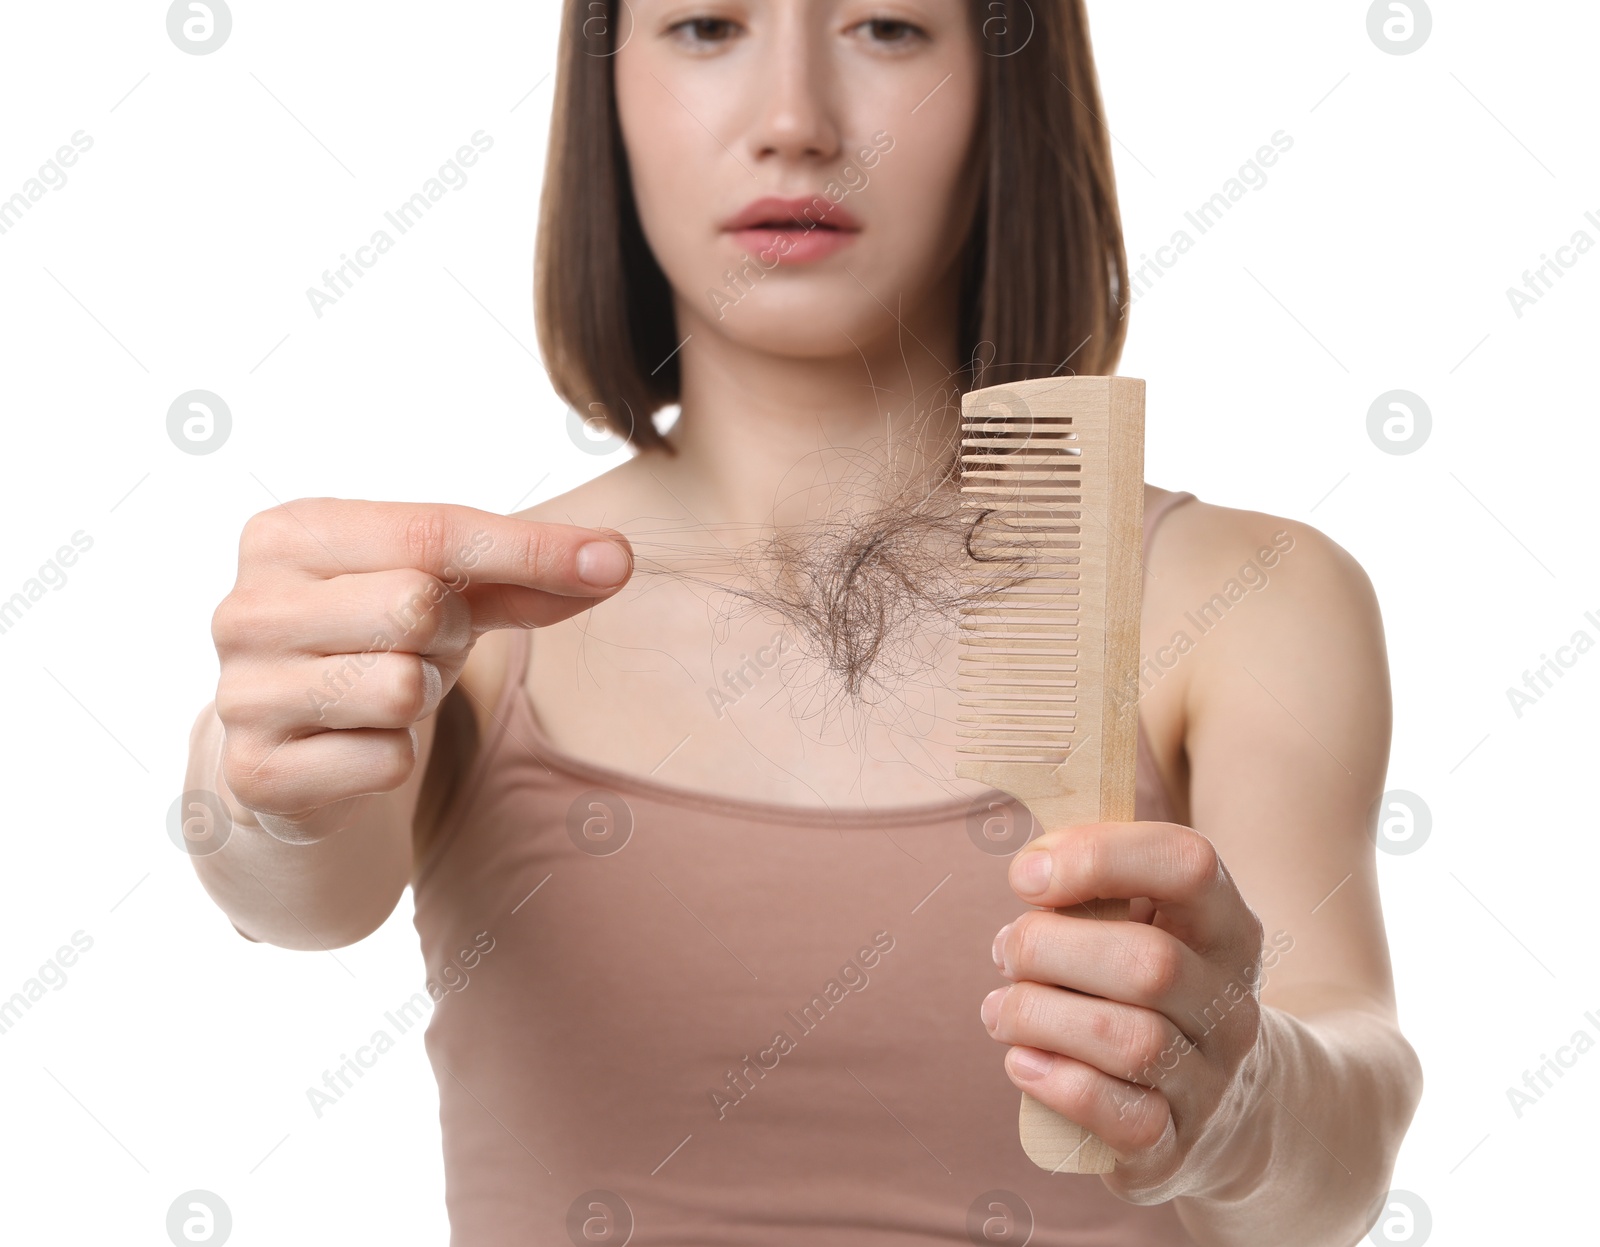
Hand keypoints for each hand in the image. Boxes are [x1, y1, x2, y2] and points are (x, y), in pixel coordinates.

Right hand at [211, 499, 632, 843]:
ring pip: (400, 688)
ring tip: (386, 692)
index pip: (431, 531)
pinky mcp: (257, 773)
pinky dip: (395, 760)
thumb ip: (527, 572)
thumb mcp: (448, 593)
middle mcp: (246, 607)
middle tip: (421, 647)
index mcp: (287, 534)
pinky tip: (359, 746)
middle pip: (417, 606)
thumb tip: (615, 560)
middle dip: (448, 634)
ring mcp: (242, 692)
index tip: (612, 562)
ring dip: (421, 697)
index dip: (531, 549)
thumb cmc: (375, 643)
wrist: (290, 751)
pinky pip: (386, 762)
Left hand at [981, 820, 1271, 1201]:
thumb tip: (1033, 872)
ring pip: (1128, 1040)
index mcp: (1226, 926)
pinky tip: (1023, 1062)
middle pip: (1147, 963)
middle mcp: (1232, 1002)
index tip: (1025, 875)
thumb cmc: (1146, 990)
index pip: (1187, 864)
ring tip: (1001, 1010)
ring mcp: (1212, 1079)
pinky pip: (1118, 1115)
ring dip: (1038, 1015)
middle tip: (1005, 952)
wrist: (1219, 1106)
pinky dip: (1055, 1083)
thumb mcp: (1138, 925)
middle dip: (1047, 948)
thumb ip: (1091, 888)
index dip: (1097, 856)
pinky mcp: (1174, 1144)